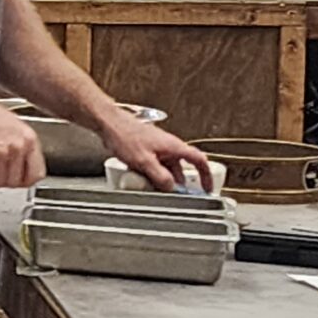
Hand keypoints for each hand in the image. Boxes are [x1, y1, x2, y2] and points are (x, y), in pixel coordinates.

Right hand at [0, 101, 46, 187]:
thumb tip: (24, 169)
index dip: (25, 180)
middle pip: (14, 182)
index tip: (18, 180)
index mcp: (29, 140)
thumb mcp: (17, 128)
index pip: (36, 175)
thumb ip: (24, 150)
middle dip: (3, 179)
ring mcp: (0, 153)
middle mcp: (17, 147)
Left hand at [96, 112, 213, 191]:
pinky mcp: (147, 148)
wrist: (110, 123)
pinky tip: (144, 179)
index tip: (207, 187)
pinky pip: (157, 163)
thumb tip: (171, 188)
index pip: (199, 160)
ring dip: (166, 178)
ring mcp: (158, 146)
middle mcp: (169, 145)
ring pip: (168, 166)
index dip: (206, 175)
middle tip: (179, 194)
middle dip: (181, 182)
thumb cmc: (125, 135)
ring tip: (159, 189)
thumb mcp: (144, 162)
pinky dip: (155, 172)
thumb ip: (160, 177)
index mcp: (174, 146)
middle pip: (183, 166)